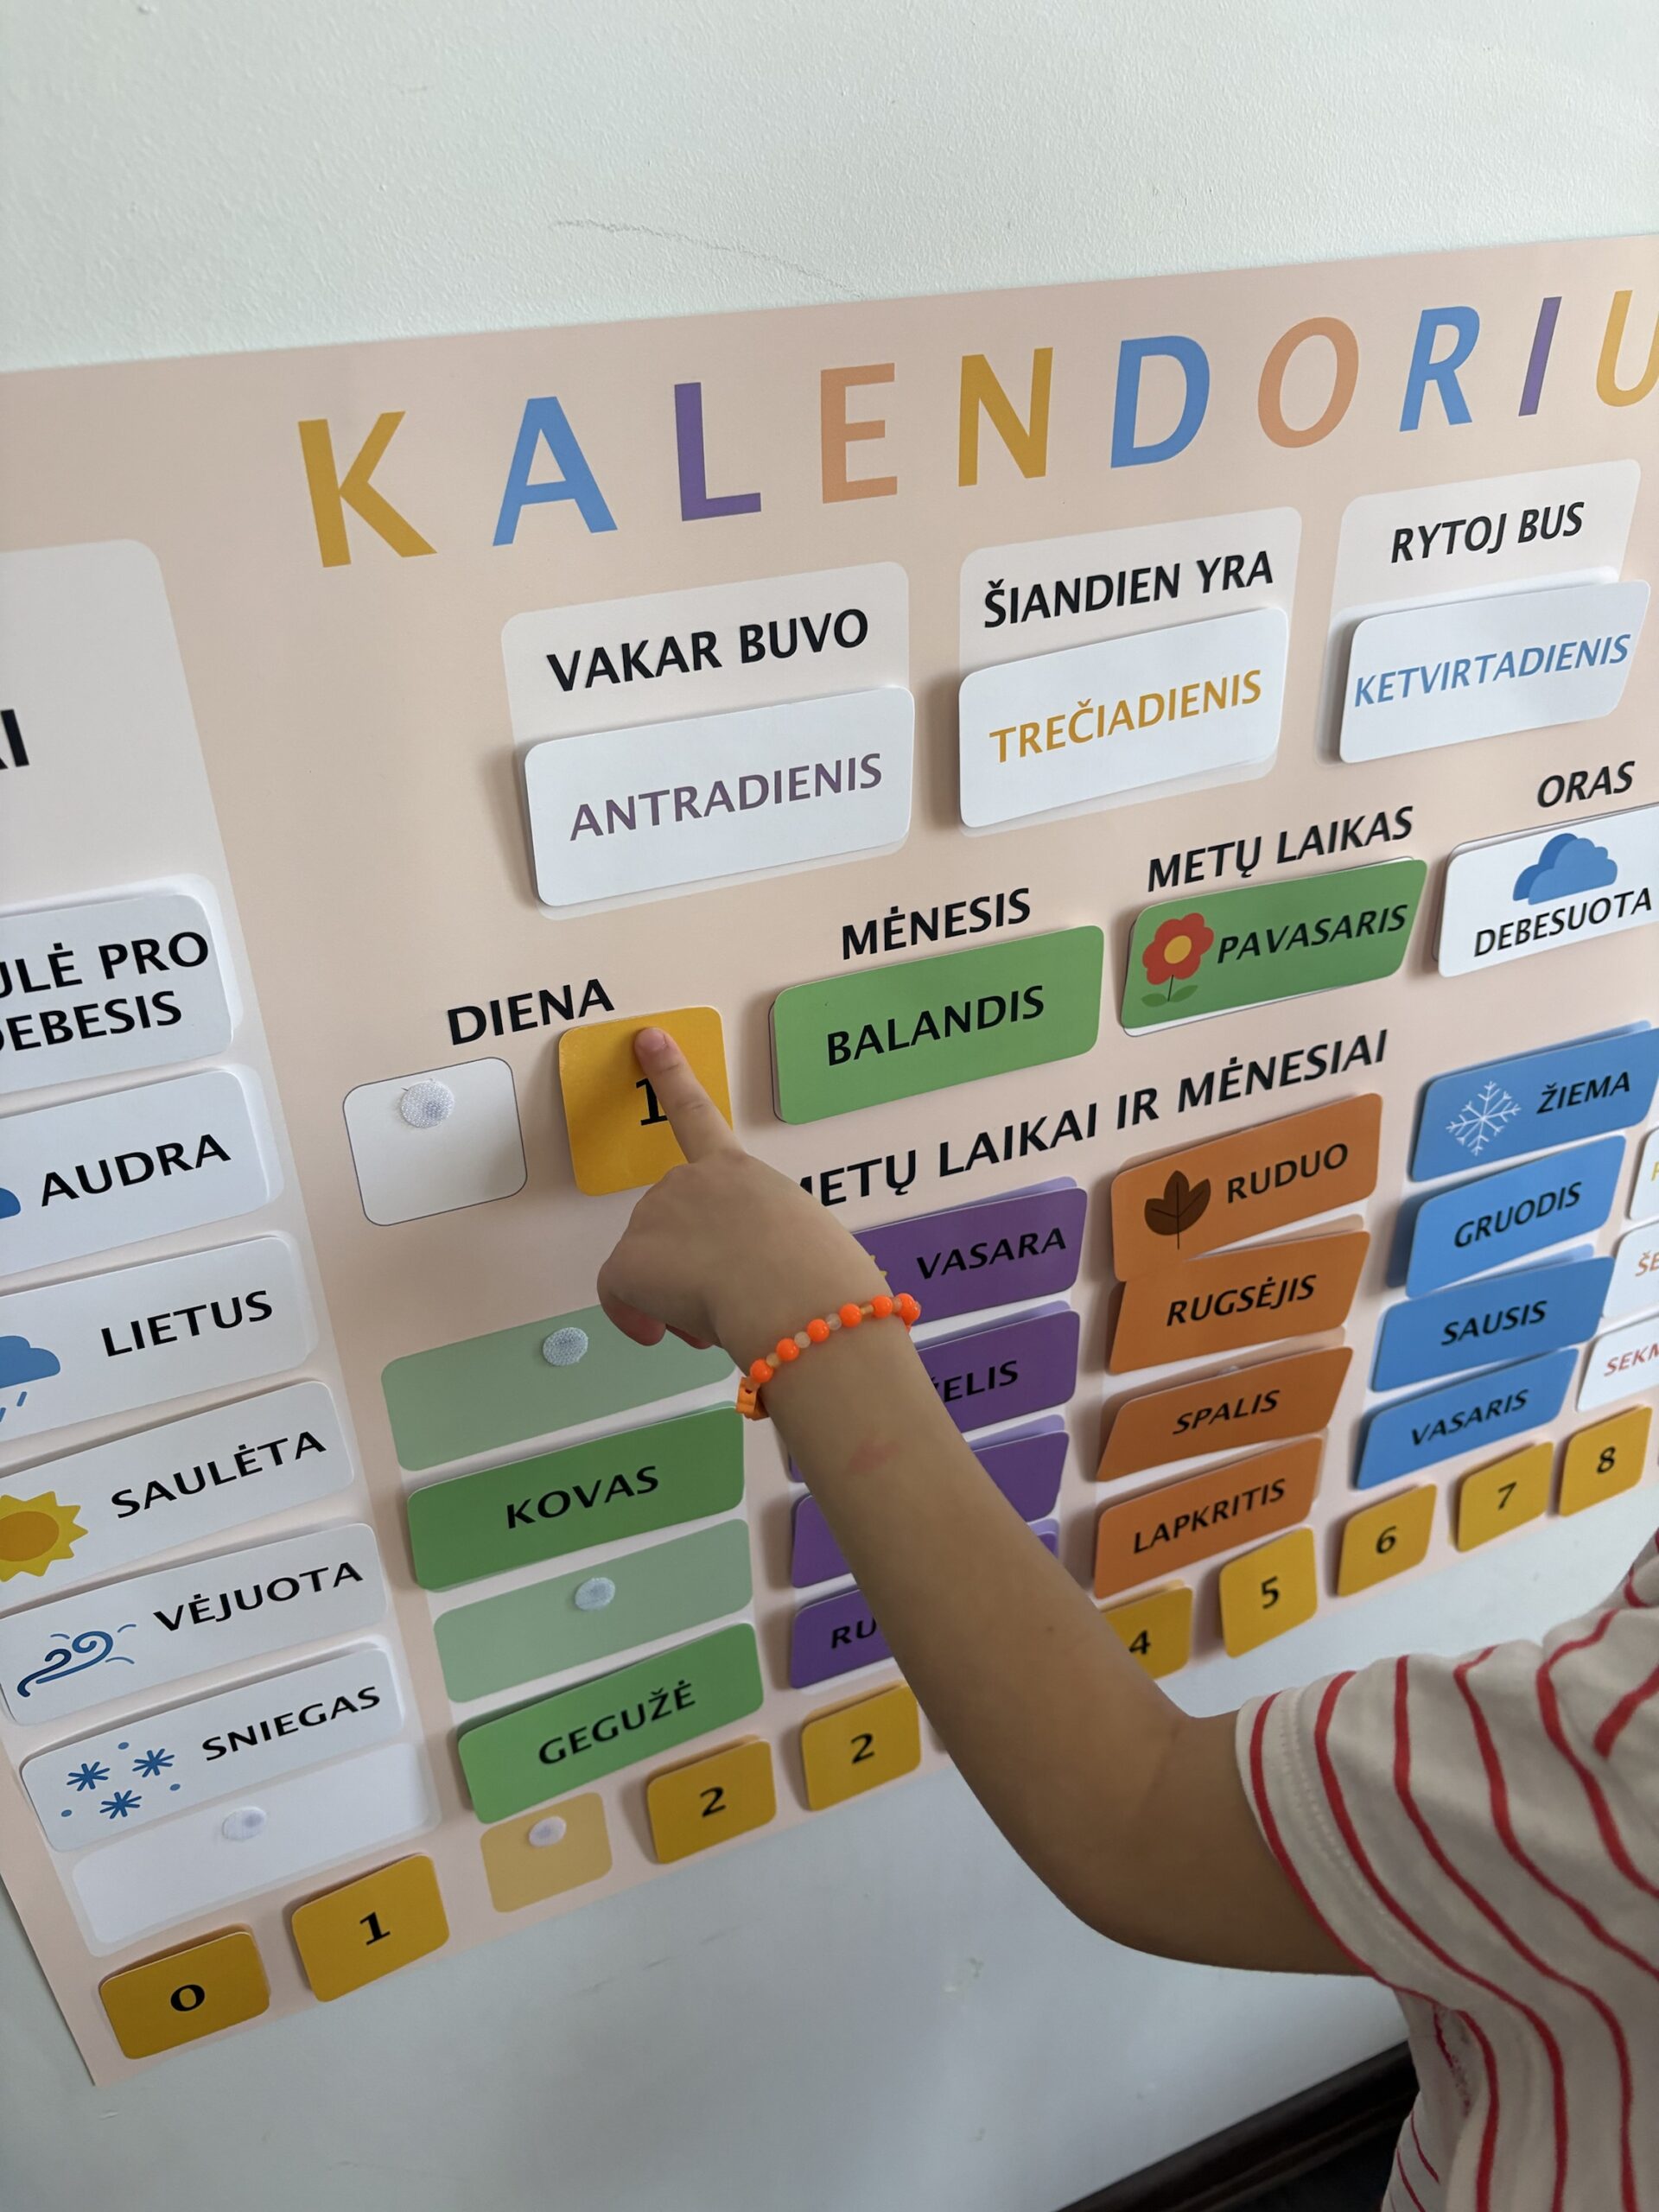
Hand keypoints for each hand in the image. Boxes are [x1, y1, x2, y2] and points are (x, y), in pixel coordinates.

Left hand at [596, 1028, 885, 1364]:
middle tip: (729, 1297)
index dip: (671, 1074)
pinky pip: (621, 1298)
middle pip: (671, 1228)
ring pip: (651, 1268)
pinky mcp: (630, 1258)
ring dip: (675, 1295)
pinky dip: (638, 1319)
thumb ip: (764, 1239)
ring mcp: (654, 1215)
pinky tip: (667, 1333)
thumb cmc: (822, 1281)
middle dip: (688, 1265)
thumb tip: (748, 1281)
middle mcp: (690, 1181)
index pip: (696, 1114)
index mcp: (738, 1172)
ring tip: (724, 1312)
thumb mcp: (802, 1238)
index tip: (649, 1039)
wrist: (797, 1297)